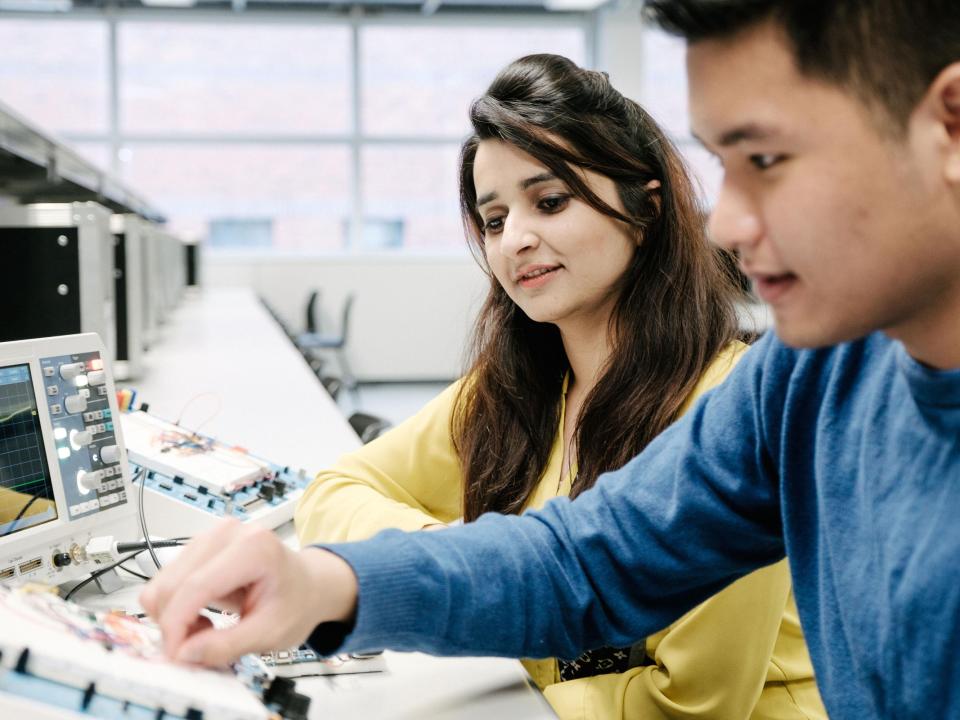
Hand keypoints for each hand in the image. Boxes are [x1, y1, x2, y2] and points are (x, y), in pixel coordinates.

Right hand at [139, 519, 357, 666]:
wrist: (308, 584)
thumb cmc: (296, 601)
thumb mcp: (271, 633)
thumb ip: (226, 646)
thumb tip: (185, 653)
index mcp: (253, 548)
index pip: (194, 588)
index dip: (177, 627)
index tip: (176, 655)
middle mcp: (227, 534)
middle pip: (171, 584)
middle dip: (173, 624)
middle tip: (195, 649)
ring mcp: (211, 536)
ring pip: (163, 583)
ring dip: (174, 616)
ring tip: (207, 628)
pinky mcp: (199, 546)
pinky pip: (168, 580)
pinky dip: (176, 606)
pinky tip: (203, 614)